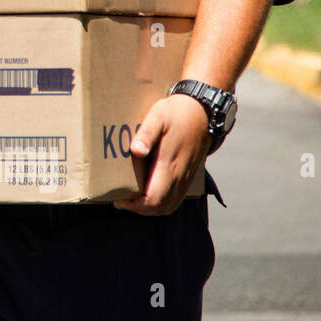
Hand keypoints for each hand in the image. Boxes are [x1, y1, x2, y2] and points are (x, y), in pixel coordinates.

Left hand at [113, 93, 210, 216]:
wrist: (202, 112)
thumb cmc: (176, 113)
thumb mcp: (157, 117)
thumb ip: (146, 134)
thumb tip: (136, 151)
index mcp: (170, 165)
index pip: (153, 199)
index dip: (135, 205)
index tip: (118, 199)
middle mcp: (180, 176)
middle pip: (160, 208)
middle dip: (140, 209)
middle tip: (121, 201)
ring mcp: (186, 177)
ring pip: (169, 206)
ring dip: (150, 208)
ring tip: (132, 200)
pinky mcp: (188, 175)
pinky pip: (176, 198)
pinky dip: (161, 203)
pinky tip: (149, 194)